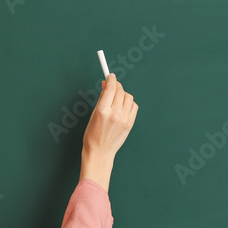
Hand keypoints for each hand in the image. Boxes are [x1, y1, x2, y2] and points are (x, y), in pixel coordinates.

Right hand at [80, 73, 137, 191]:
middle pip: (120, 91)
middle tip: (112, 87)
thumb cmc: (93, 134)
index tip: (110, 76)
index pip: (110, 88)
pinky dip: (129, 103)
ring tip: (116, 99)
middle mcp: (115, 114)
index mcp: (102, 110)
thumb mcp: (93, 114)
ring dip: (123, 94)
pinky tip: (123, 106)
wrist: (100, 152)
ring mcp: (124, 119)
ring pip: (128, 97)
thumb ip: (102, 99)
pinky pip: (134, 106)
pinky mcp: (130, 124)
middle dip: (116, 86)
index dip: (111, 79)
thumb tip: (107, 85)